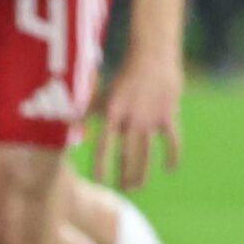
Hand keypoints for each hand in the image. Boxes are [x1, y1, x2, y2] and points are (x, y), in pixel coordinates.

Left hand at [89, 46, 181, 189]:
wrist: (153, 54)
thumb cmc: (125, 74)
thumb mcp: (104, 92)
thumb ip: (90, 111)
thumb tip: (71, 125)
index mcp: (113, 112)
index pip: (104, 145)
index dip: (102, 164)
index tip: (101, 180)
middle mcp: (131, 118)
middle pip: (127, 156)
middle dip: (124, 176)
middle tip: (123, 189)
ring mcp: (151, 118)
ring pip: (147, 154)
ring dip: (142, 173)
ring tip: (137, 186)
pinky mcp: (169, 115)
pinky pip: (172, 142)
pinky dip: (172, 157)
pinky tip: (169, 169)